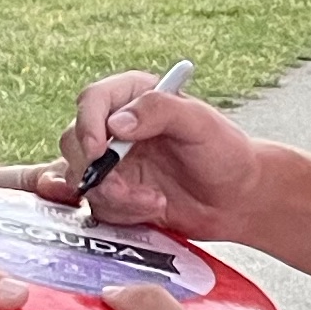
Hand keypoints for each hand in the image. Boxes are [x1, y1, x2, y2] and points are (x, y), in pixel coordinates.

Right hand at [41, 72, 264, 237]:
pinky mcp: (114, 193)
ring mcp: (112, 162)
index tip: (98, 151)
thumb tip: (117, 124)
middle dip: (98, 171)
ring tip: (155, 201)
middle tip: (126, 189)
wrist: (237, 199)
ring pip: (81, 179)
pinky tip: (154, 209)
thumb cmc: (226, 154)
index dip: (87, 125)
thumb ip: (160, 111)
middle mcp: (116, 127)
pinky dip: (121, 212)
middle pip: (73, 141)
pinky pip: (95, 205)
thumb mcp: (200, 124)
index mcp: (134, 96)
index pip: (92, 101)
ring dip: (115, 197)